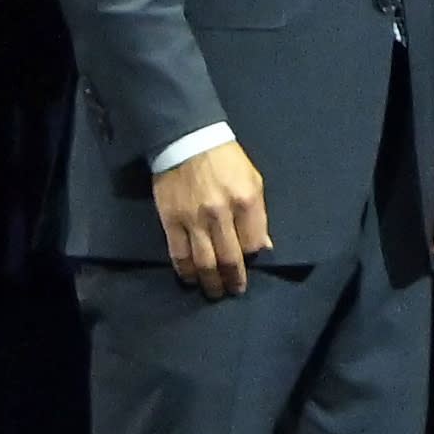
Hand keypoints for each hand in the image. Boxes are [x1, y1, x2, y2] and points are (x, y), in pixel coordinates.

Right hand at [154, 137, 272, 297]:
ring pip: (204, 262)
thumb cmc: (226, 161)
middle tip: (233, 291)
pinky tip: (190, 278)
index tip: (250, 266)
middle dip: (233, 280)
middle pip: (229, 259)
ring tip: (214, 292)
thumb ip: (258, 216)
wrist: (187, 141)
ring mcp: (194, 219)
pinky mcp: (171, 221)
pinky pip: (178, 254)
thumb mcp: (253, 181)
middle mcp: (221, 214)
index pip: (253, 244)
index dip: (253, 259)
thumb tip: (262, 248)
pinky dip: (185, 270)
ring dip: (210, 282)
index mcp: (246, 201)